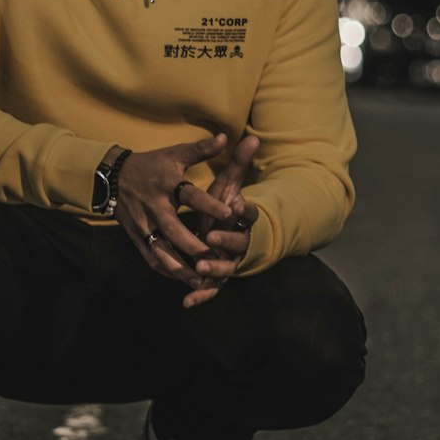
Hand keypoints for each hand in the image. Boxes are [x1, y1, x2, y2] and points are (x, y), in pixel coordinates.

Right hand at [115, 133, 231, 292]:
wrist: (113, 177)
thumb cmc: (151, 165)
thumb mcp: (174, 154)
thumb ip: (201, 149)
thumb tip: (225, 137)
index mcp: (167, 184)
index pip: (189, 194)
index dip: (208, 203)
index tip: (228, 213)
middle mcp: (155, 206)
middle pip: (173, 230)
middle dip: (193, 246)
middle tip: (215, 257)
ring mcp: (144, 224)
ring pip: (161, 250)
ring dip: (180, 268)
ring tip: (201, 280)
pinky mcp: (137, 237)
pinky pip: (151, 258)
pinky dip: (167, 271)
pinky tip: (183, 279)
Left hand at [183, 133, 260, 309]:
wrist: (227, 234)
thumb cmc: (225, 206)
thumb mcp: (229, 184)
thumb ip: (238, 162)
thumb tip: (253, 136)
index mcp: (242, 219)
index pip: (249, 214)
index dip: (244, 211)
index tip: (236, 205)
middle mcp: (239, 242)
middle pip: (238, 243)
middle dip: (225, 241)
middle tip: (210, 237)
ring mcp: (229, 261)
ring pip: (224, 268)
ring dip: (214, 270)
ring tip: (200, 268)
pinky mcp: (218, 278)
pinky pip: (210, 289)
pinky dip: (199, 296)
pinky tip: (186, 303)